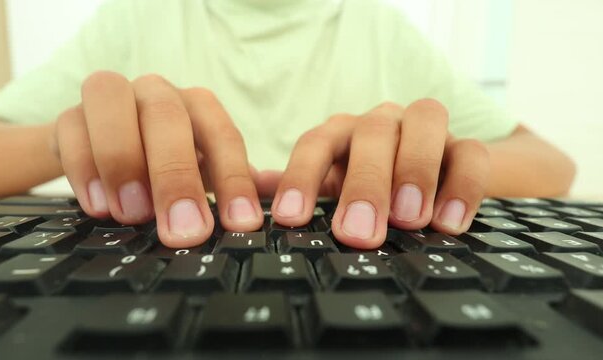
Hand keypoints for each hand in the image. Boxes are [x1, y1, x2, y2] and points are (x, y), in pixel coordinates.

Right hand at [53, 72, 263, 246]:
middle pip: (169, 118)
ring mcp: (112, 97)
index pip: (223, 137)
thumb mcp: (201, 171)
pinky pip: (71, 128)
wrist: (100, 146)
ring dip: (123, 161)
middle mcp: (157, 93)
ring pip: (113, 104)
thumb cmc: (160, 161)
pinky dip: (84, 168)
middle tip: (184, 231)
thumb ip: (233, 181)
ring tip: (133, 215)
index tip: (241, 224)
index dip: (234, 180)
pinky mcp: (69, 114)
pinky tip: (98, 207)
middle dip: (177, 177)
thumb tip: (270, 196)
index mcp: (197, 106)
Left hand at [269, 100, 489, 248]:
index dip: (301, 178)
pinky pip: (473, 153)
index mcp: (342, 134)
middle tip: (357, 234)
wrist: (433, 174)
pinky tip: (449, 225)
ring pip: (424, 123)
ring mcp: (426, 131)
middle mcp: (382, 123)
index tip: (291, 220)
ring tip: (409, 221)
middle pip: (370, 134)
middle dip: (364, 184)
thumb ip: (297, 188)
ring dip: (415, 171)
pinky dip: (463, 186)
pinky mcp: (468, 147)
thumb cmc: (369, 183)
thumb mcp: (331, 188)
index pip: (315, 144)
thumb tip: (252, 191)